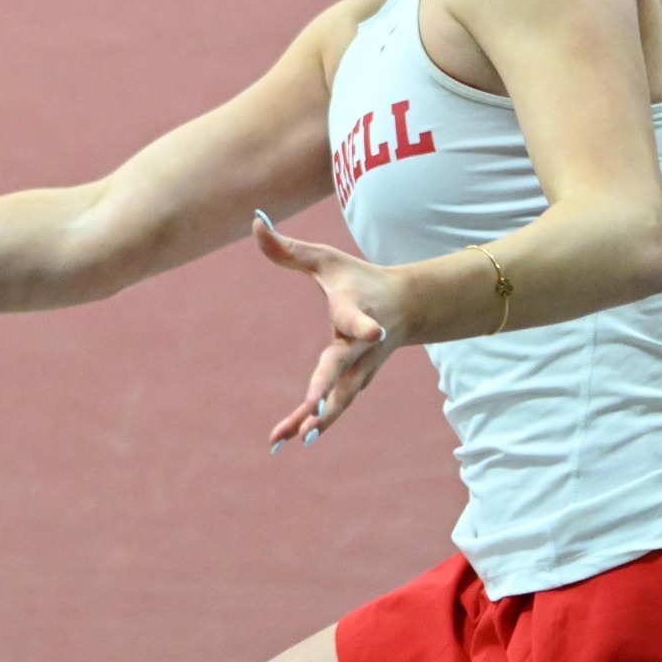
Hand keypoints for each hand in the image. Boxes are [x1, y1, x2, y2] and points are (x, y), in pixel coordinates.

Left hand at [252, 211, 405, 450]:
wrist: (406, 306)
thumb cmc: (359, 278)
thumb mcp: (326, 258)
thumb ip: (288, 247)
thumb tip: (255, 221)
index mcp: (355, 312)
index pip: (361, 320)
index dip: (367, 326)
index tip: (376, 332)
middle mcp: (362, 347)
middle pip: (344, 371)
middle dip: (328, 390)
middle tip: (311, 410)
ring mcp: (361, 370)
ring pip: (338, 399)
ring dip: (315, 419)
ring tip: (290, 439)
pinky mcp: (355, 384)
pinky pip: (333, 408)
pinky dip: (314, 423)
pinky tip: (290, 440)